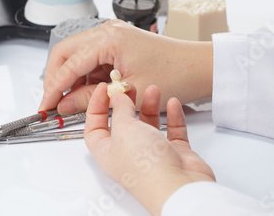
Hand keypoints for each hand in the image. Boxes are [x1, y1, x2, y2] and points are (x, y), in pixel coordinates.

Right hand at [40, 20, 212, 113]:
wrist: (199, 67)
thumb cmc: (174, 74)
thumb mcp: (128, 92)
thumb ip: (91, 98)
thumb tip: (64, 105)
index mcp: (109, 38)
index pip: (68, 63)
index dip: (53, 88)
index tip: (45, 106)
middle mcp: (107, 30)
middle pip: (66, 52)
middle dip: (57, 78)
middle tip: (53, 102)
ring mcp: (113, 34)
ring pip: (77, 54)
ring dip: (73, 77)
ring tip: (76, 101)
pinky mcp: (119, 41)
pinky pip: (92, 56)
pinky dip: (87, 74)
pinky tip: (92, 90)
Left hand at [84, 83, 214, 215]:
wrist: (178, 187)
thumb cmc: (146, 168)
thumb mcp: (123, 129)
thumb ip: (120, 110)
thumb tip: (118, 97)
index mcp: (107, 152)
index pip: (94, 127)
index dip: (96, 107)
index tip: (105, 88)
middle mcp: (128, 154)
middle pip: (123, 123)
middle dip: (126, 103)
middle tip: (130, 86)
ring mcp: (152, 154)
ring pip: (148, 125)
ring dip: (150, 106)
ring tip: (153, 89)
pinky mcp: (174, 154)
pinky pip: (172, 131)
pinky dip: (172, 116)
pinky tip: (172, 103)